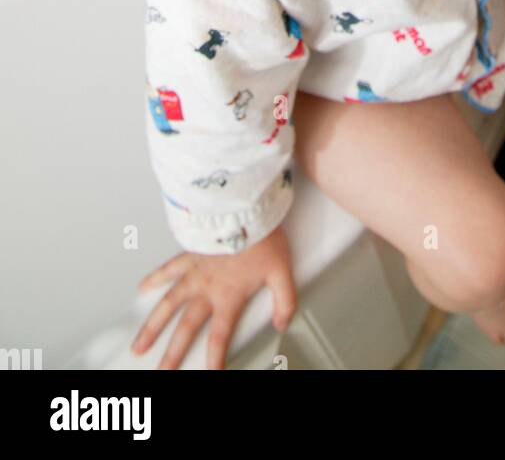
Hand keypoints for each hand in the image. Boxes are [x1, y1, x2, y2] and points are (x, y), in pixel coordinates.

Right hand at [130, 223, 296, 370]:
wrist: (245, 208)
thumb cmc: (263, 236)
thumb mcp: (282, 272)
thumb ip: (285, 301)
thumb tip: (283, 323)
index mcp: (229, 296)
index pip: (219, 337)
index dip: (214, 360)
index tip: (210, 375)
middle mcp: (207, 288)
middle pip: (186, 329)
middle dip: (173, 355)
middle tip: (163, 372)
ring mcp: (195, 271)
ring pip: (167, 304)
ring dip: (152, 327)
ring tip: (139, 344)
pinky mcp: (189, 253)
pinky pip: (167, 268)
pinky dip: (153, 278)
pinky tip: (142, 287)